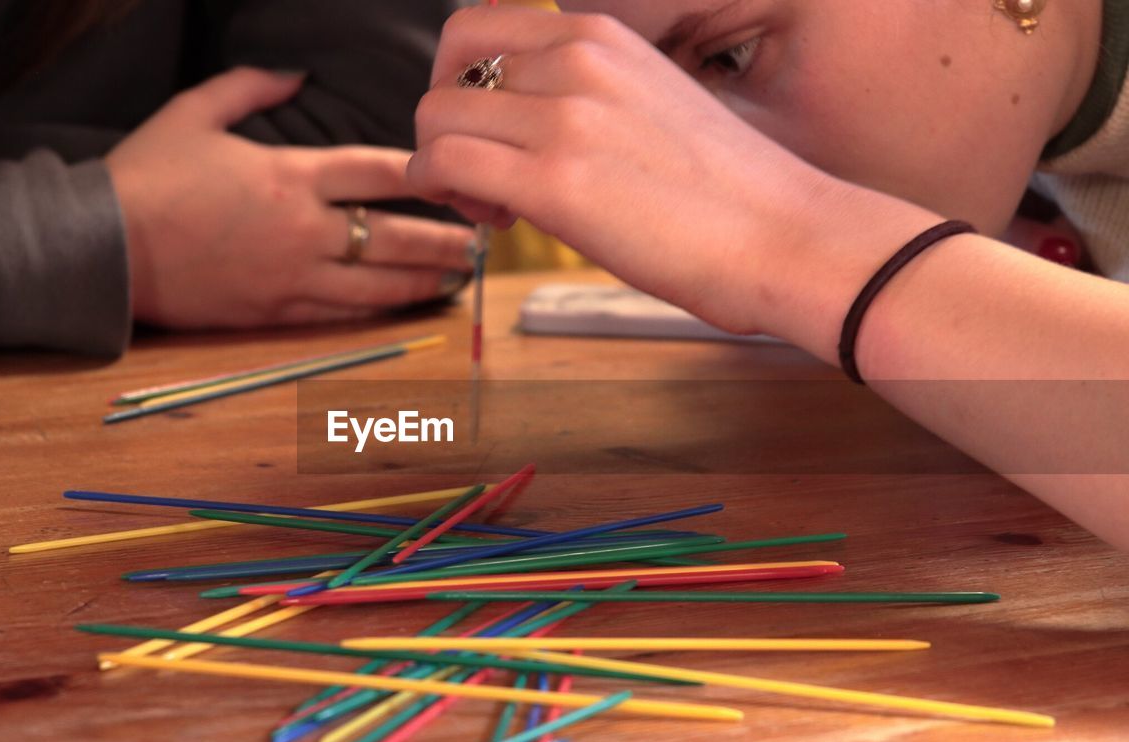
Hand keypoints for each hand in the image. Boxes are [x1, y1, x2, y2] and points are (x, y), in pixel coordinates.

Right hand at [107, 68, 474, 327]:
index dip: (427, 174)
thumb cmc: (146, 176)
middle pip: (394, 236)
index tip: (460, 175)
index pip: (378, 172)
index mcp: (290, 175)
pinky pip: (340, 313)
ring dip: (422, 280)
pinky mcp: (273, 313)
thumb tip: (293, 73)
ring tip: (455, 277)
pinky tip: (403, 305)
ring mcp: (291, 276)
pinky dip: (377, 309)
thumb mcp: (193, 112)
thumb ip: (250, 87)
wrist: (102, 248)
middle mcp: (303, 229)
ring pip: (376, 283)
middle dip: (443, 238)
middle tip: (481, 240)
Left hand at [408, 8, 936, 348]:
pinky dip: (444, 193)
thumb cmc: (731, 192)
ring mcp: (563, 116)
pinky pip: (443, 162)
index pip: (479, 24)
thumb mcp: (651, 105)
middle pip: (448, 64)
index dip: (465, 80)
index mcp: (602, 35)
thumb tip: (527, 125)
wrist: (788, 235)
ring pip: (435, 116)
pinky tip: (493, 220)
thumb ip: (587, 97)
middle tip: (479, 171)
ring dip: (444, 166)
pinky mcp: (554, 181)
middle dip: (445, 119)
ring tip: (492, 206)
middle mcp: (577, 59)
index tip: (494, 130)